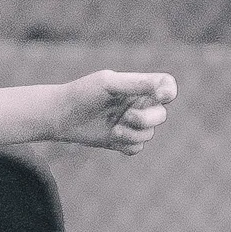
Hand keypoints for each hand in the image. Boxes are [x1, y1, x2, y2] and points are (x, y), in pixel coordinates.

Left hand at [57, 70, 176, 154]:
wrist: (61, 115)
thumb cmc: (83, 93)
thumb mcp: (108, 84)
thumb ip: (136, 84)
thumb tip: (163, 87)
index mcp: (139, 86)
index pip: (166, 86)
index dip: (169, 91)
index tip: (161, 95)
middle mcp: (138, 104)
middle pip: (160, 115)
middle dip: (146, 119)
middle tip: (127, 117)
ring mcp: (131, 124)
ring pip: (148, 134)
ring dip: (133, 133)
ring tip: (114, 129)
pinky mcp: (122, 141)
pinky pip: (137, 148)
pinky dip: (127, 144)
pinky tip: (112, 137)